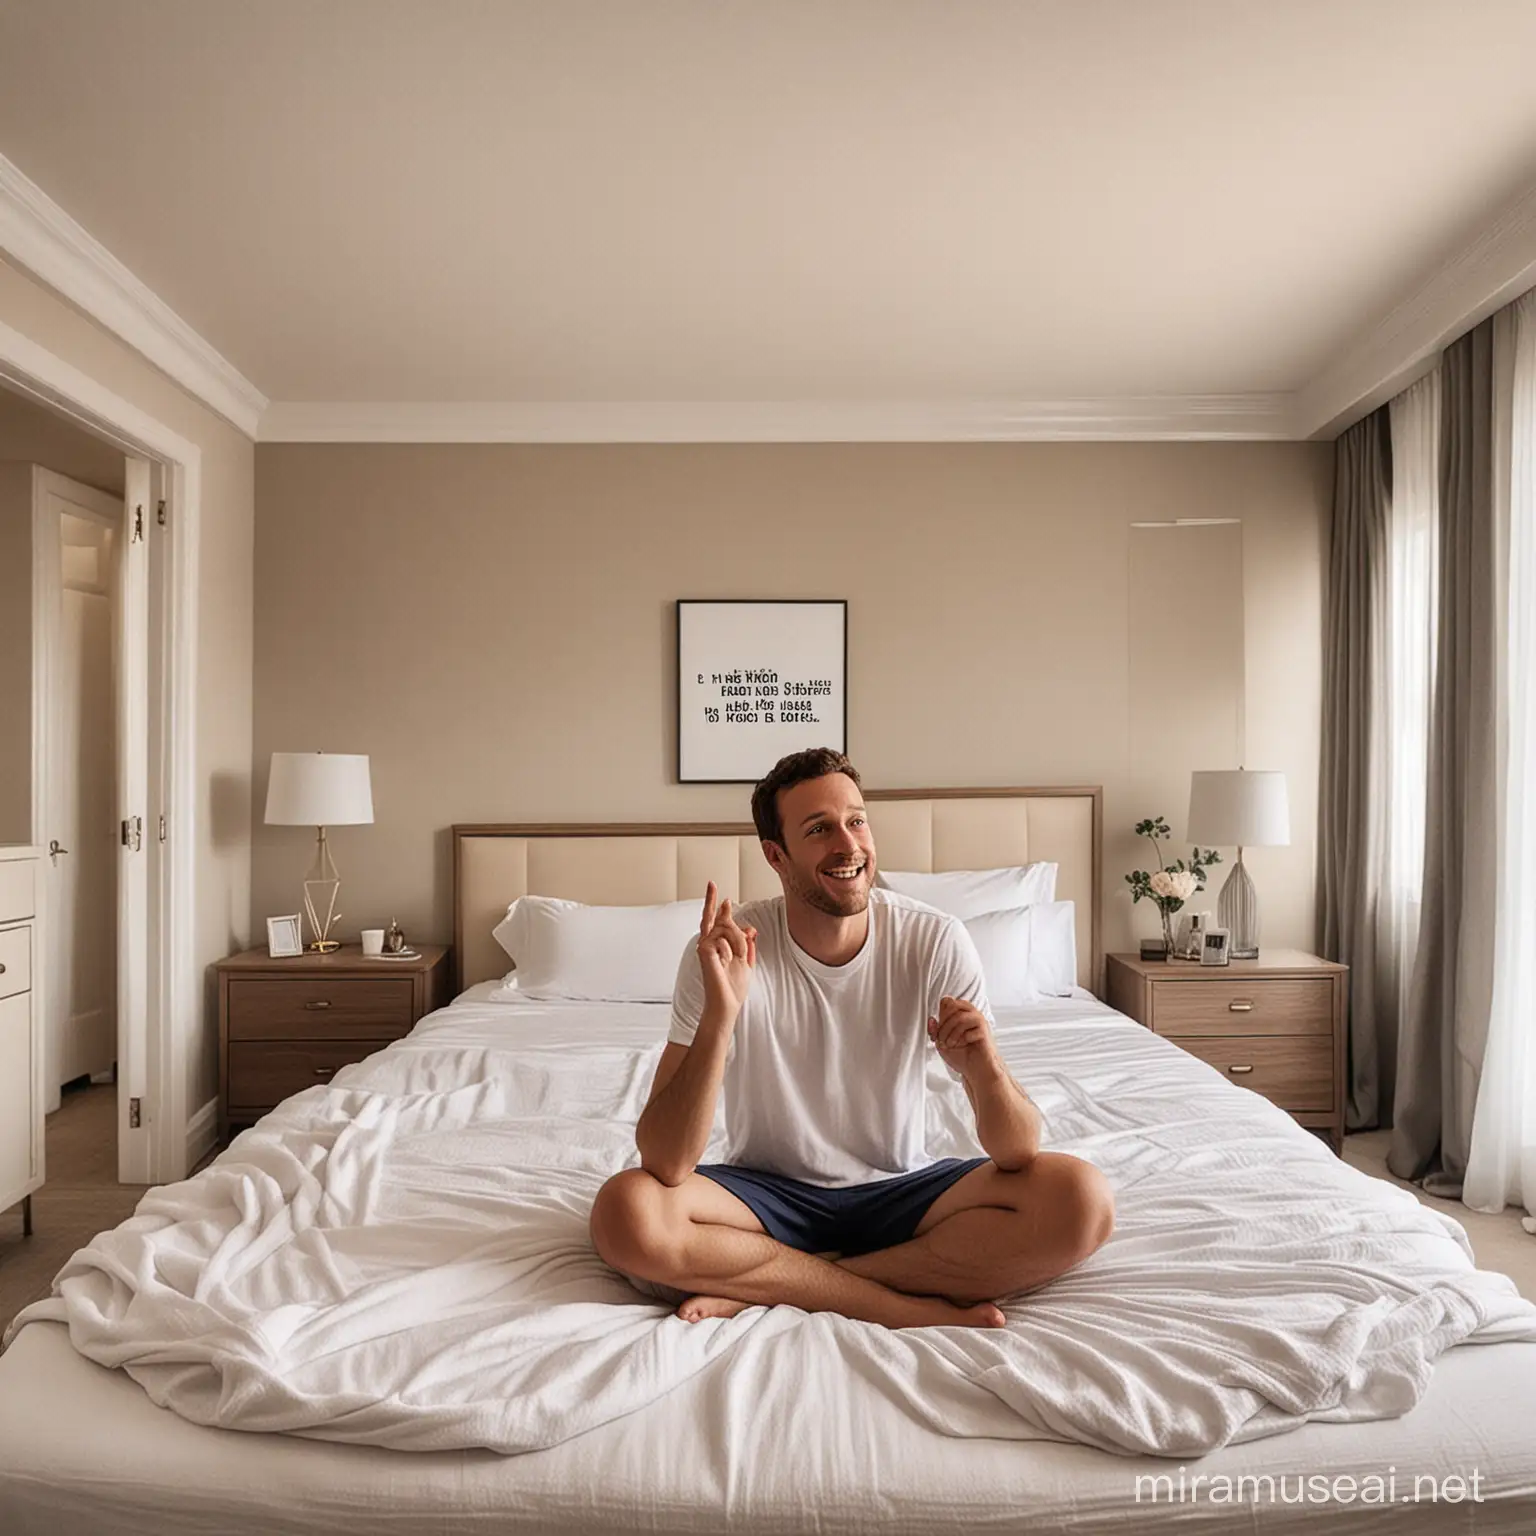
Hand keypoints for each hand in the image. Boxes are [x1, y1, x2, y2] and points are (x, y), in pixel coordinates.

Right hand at [697, 881, 755, 1021]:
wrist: (726, 1004)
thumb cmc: (734, 986)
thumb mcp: (747, 961)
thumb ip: (747, 943)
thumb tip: (749, 927)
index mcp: (717, 944)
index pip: (714, 919)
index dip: (713, 901)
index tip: (712, 884)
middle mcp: (708, 942)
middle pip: (712, 915)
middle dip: (715, 902)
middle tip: (715, 889)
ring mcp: (704, 946)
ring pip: (727, 927)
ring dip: (739, 943)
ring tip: (737, 959)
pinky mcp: (703, 951)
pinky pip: (724, 939)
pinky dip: (731, 951)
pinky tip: (725, 962)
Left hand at [927, 996, 1001, 1080]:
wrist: (976, 1070)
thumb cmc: (961, 1055)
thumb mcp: (941, 1042)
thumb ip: (935, 1031)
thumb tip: (931, 1020)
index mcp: (960, 1013)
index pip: (947, 1001)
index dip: (940, 1015)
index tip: (938, 1030)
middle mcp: (970, 1014)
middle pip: (952, 1005)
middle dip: (944, 1023)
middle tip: (942, 1038)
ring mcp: (978, 1021)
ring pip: (960, 1017)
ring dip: (951, 1033)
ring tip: (951, 1044)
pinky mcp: (984, 1031)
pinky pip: (968, 1030)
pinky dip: (962, 1040)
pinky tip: (964, 1046)